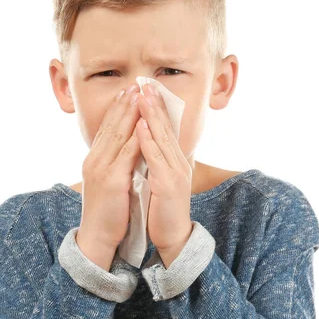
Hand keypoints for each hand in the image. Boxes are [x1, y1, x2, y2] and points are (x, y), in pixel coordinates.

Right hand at [79, 83, 145, 249]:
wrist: (96, 236)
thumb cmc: (106, 212)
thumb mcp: (108, 182)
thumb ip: (114, 165)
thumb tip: (125, 151)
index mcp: (94, 160)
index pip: (106, 129)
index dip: (117, 109)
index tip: (128, 92)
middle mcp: (94, 160)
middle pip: (111, 126)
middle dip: (124, 104)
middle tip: (135, 85)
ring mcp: (101, 169)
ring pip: (117, 135)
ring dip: (130, 114)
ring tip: (140, 96)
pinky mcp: (111, 180)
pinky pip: (126, 154)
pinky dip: (135, 137)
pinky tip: (143, 124)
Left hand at [136, 83, 193, 256]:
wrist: (173, 235)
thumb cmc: (162, 208)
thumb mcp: (160, 178)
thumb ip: (156, 160)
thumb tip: (146, 142)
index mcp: (174, 160)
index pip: (165, 128)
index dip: (157, 107)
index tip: (147, 88)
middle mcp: (178, 162)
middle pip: (166, 127)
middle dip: (155, 104)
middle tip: (146, 82)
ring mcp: (175, 173)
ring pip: (163, 138)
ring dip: (152, 116)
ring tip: (143, 96)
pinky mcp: (168, 185)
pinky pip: (156, 159)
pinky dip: (148, 142)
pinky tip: (141, 127)